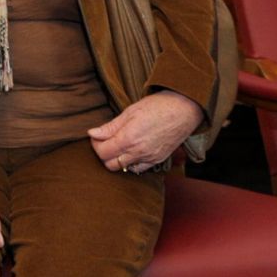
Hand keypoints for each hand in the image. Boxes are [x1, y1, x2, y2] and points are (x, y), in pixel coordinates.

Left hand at [88, 90, 203, 173]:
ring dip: (116, 159)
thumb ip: (110, 126)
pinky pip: (138, 169)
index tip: (96, 136)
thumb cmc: (157, 106)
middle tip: (105, 141)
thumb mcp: (130, 112)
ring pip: (123, 169)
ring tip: (118, 145)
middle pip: (110, 164)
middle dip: (103, 154)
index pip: (102, 152)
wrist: (184, 110)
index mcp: (129, 138)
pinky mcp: (158, 160)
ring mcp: (149, 158)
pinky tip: (131, 151)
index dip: (95, 144)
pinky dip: (130, 164)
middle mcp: (138, 152)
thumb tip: (92, 133)